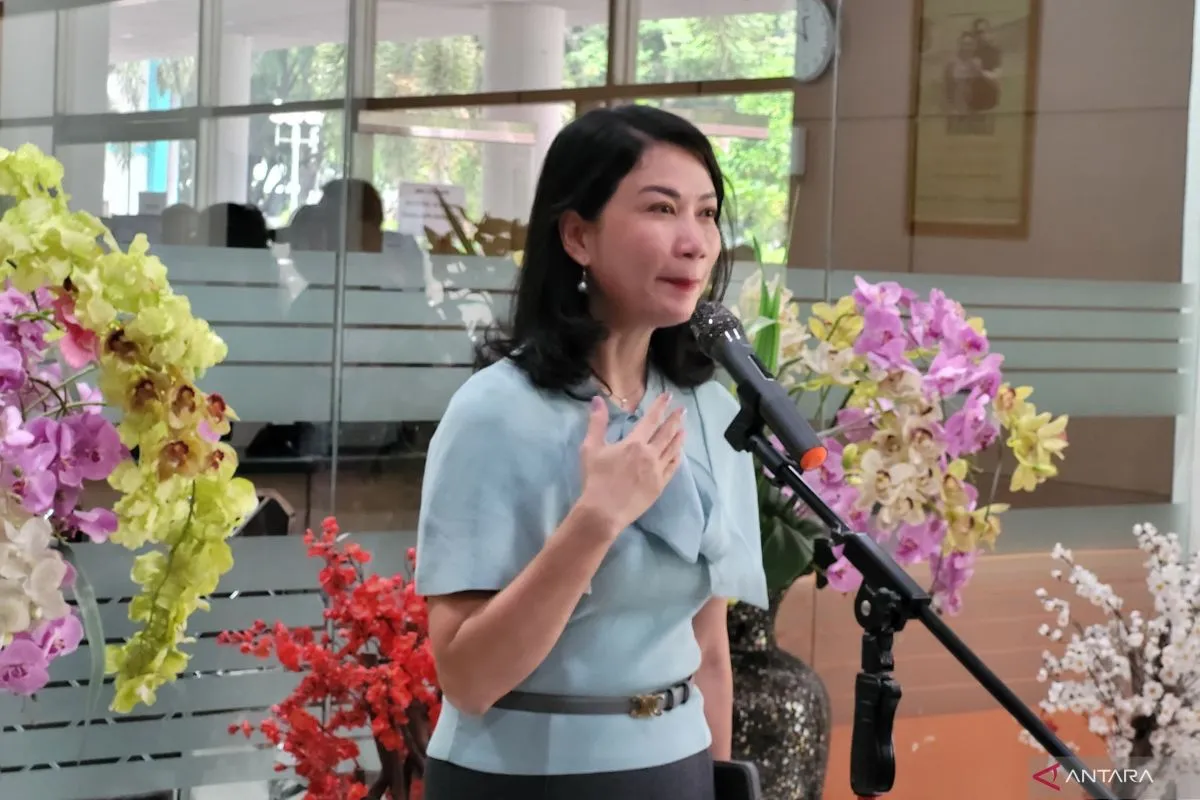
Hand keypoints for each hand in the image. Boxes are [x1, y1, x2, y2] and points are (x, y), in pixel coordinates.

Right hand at [577, 393, 684, 534]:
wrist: (604, 511)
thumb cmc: (596, 479)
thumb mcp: (591, 448)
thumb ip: (597, 423)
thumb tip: (597, 399)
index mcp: (634, 443)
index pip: (651, 419)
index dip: (660, 406)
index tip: (669, 396)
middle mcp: (650, 454)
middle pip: (667, 433)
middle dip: (675, 419)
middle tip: (683, 410)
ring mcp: (657, 471)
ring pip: (673, 450)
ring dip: (679, 437)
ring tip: (684, 429)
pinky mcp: (660, 486)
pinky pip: (672, 468)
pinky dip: (677, 457)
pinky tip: (679, 453)